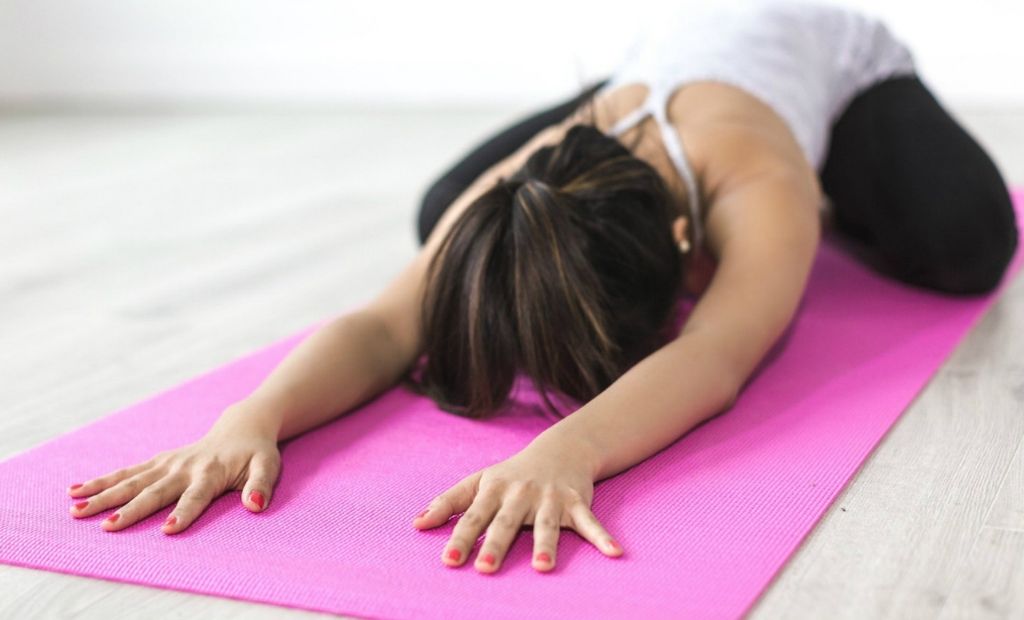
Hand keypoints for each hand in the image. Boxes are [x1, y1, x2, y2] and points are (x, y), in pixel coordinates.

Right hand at [65, 405, 281, 532]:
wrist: (241, 427)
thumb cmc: (256, 453)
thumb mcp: (268, 467)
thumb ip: (261, 486)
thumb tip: (255, 505)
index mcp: (211, 472)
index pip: (196, 497)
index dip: (183, 513)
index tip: (167, 530)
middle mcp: (184, 467)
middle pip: (155, 491)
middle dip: (131, 509)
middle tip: (107, 526)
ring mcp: (167, 463)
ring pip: (131, 481)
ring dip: (104, 495)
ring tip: (76, 510)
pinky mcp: (157, 461)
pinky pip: (126, 472)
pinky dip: (101, 481)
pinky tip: (75, 491)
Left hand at [411, 435, 622, 572]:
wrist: (560, 449)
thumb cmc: (512, 473)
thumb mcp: (478, 482)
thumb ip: (448, 503)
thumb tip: (416, 524)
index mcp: (494, 490)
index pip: (473, 517)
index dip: (460, 538)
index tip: (449, 560)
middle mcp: (520, 494)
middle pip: (506, 522)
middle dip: (496, 544)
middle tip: (485, 568)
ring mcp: (550, 498)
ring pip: (547, 524)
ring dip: (547, 545)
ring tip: (543, 568)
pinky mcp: (577, 502)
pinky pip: (590, 522)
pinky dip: (603, 537)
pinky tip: (615, 553)